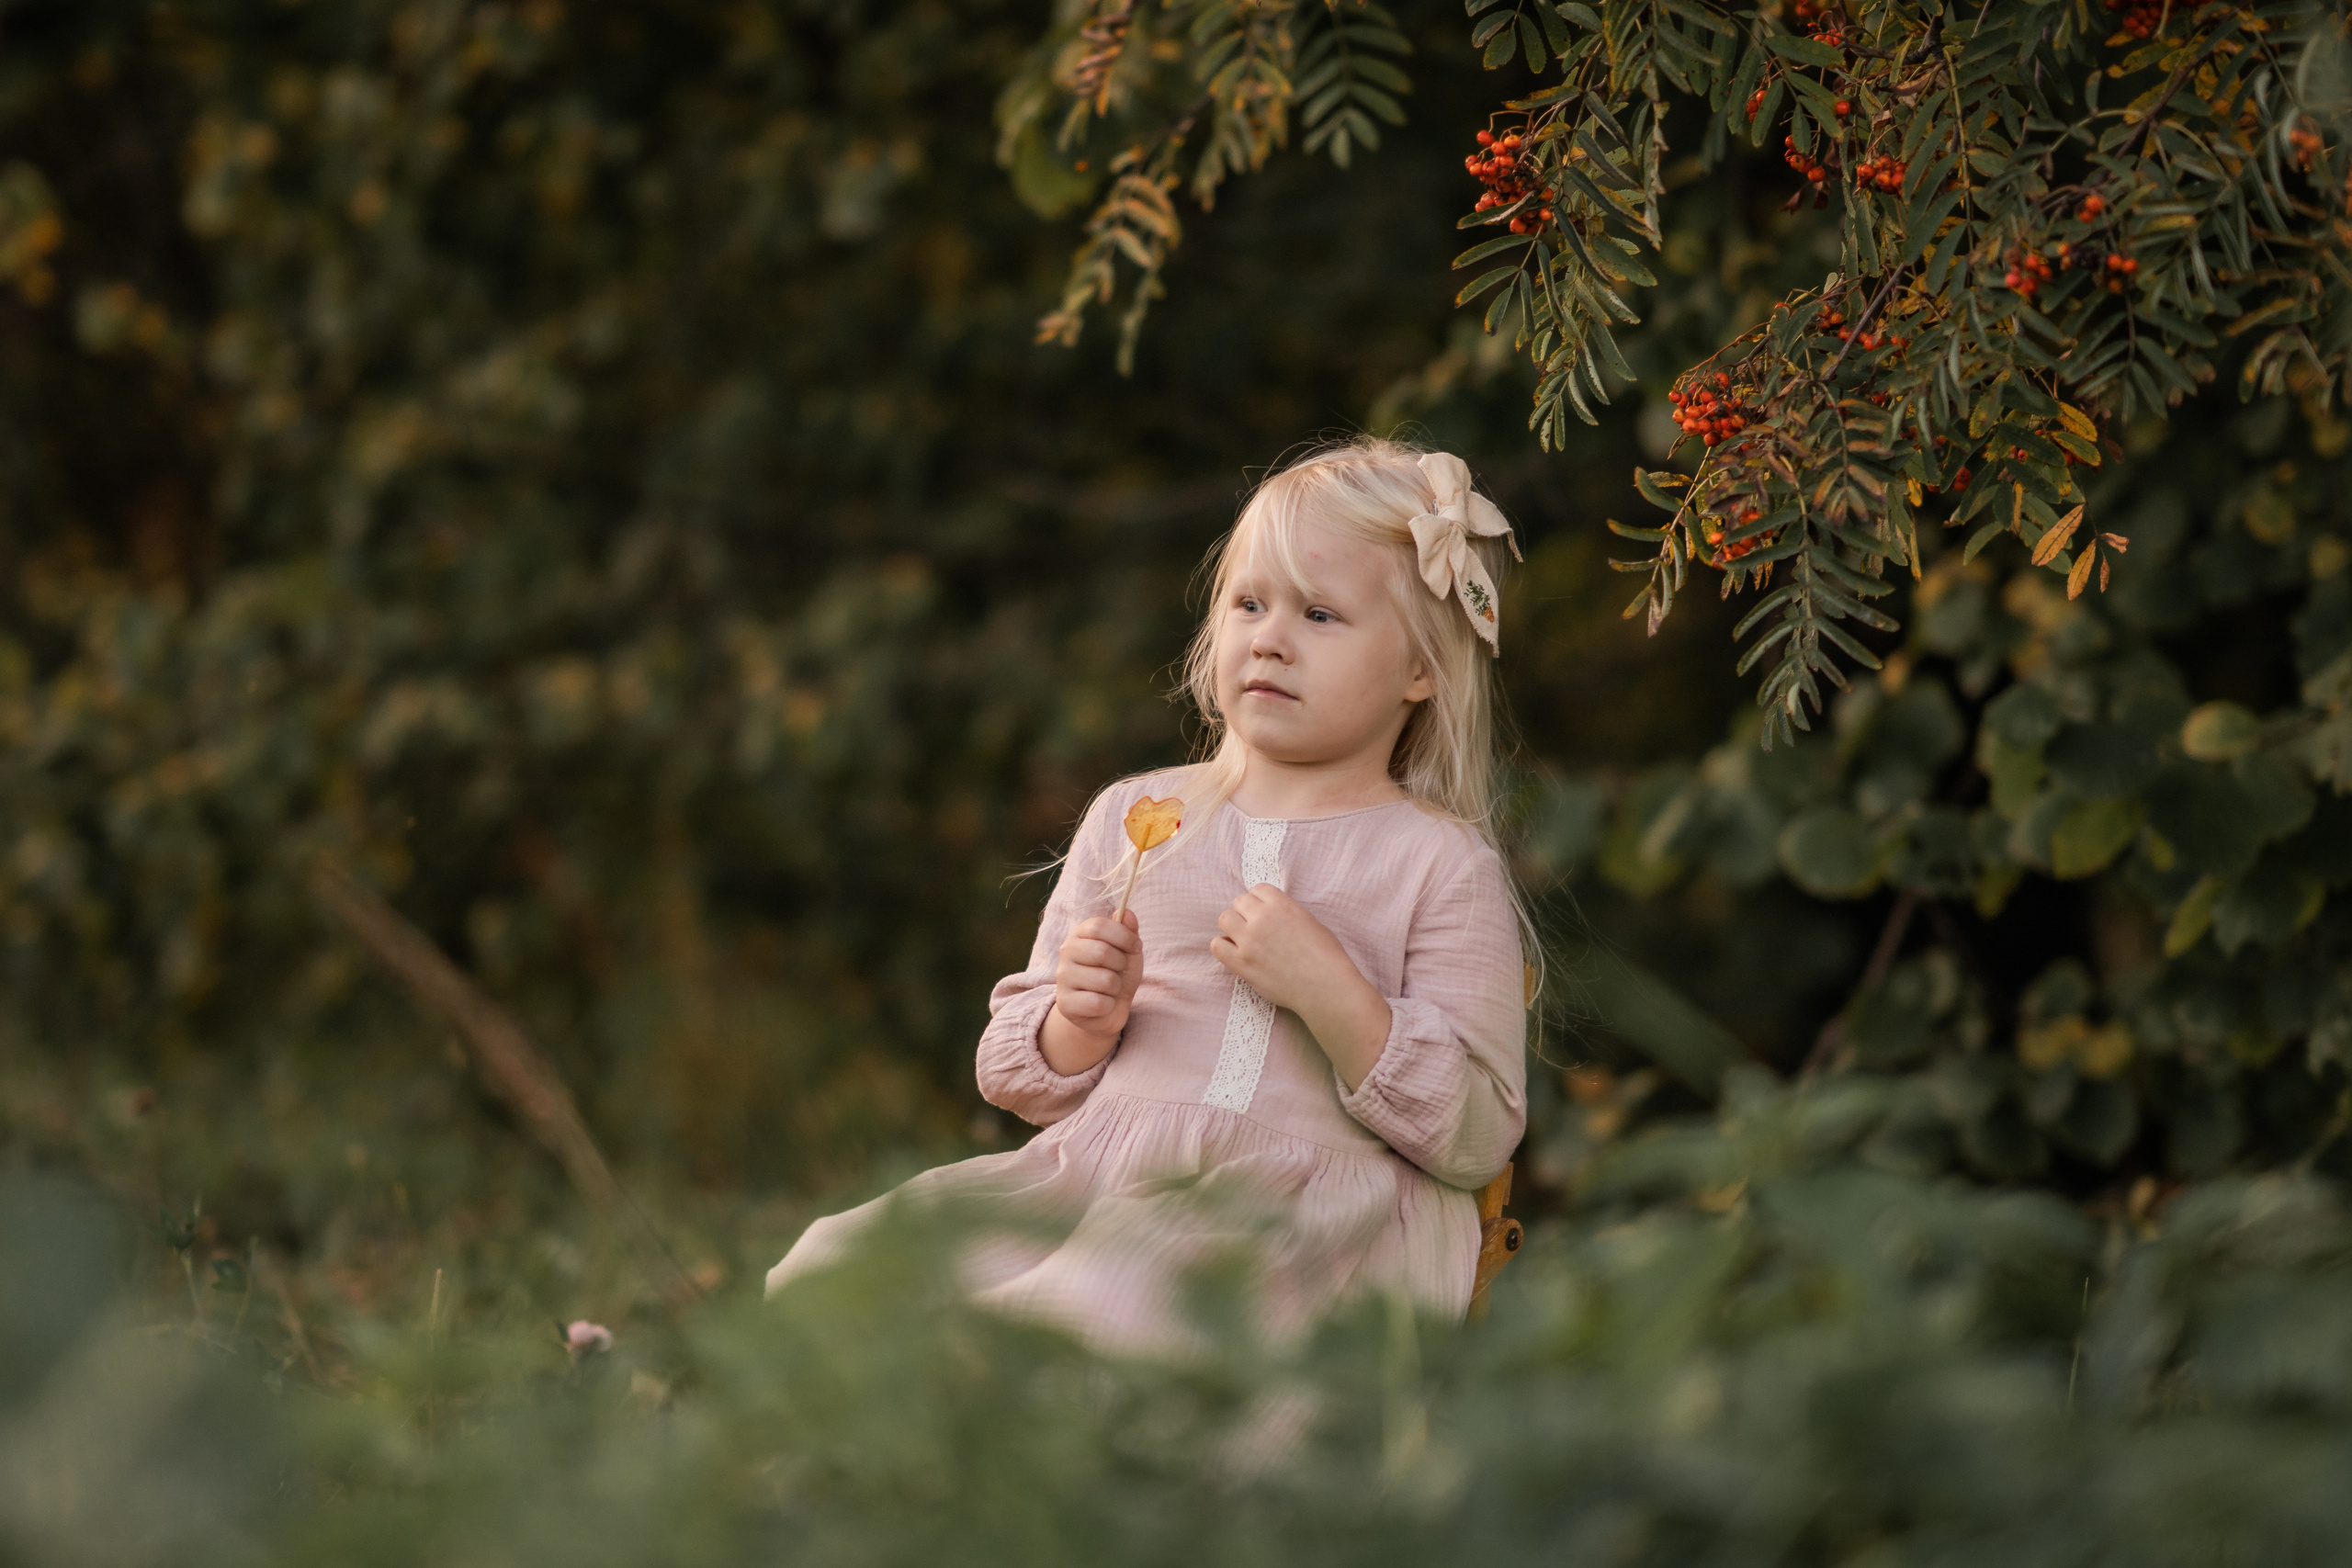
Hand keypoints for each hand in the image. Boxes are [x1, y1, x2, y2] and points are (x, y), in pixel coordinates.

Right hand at [1040, 910, 1141, 1074]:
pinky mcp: (1065, 1004)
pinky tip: (1101, 1004)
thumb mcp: (1128, 950)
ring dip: (1116, 988)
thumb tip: (1127, 913)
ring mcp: (1062, 978)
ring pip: (1105, 980)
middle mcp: (1066, 952)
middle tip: (1118, 971)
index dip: (1124, 936)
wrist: (1109, 1009)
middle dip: (1121, 964)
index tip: (1135, 946)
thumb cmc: (1117, 973)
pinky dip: (1109, 1006)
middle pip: (1102, 952)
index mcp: (1080, 933)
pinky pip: (1098, 1003)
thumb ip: (1128, 930)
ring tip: (1109, 989)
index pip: (1099, 926)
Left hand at [1210, 885, 1391, 1089]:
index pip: (1258, 889)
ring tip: (1246, 940)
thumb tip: (1272, 914)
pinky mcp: (1241, 963)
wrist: (1325, 987)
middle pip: (1239, 902)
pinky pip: (1217, 945)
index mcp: (1281, 904)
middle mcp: (1261, 918)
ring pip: (1224, 919)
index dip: (1262, 902)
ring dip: (1233, 927)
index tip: (1267, 914)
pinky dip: (1224, 946)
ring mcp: (1248, 941)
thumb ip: (1286, 913)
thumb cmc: (1326, 956)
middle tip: (1258, 929)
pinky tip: (1237, 953)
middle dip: (1247, 912)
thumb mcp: (1310, 921)